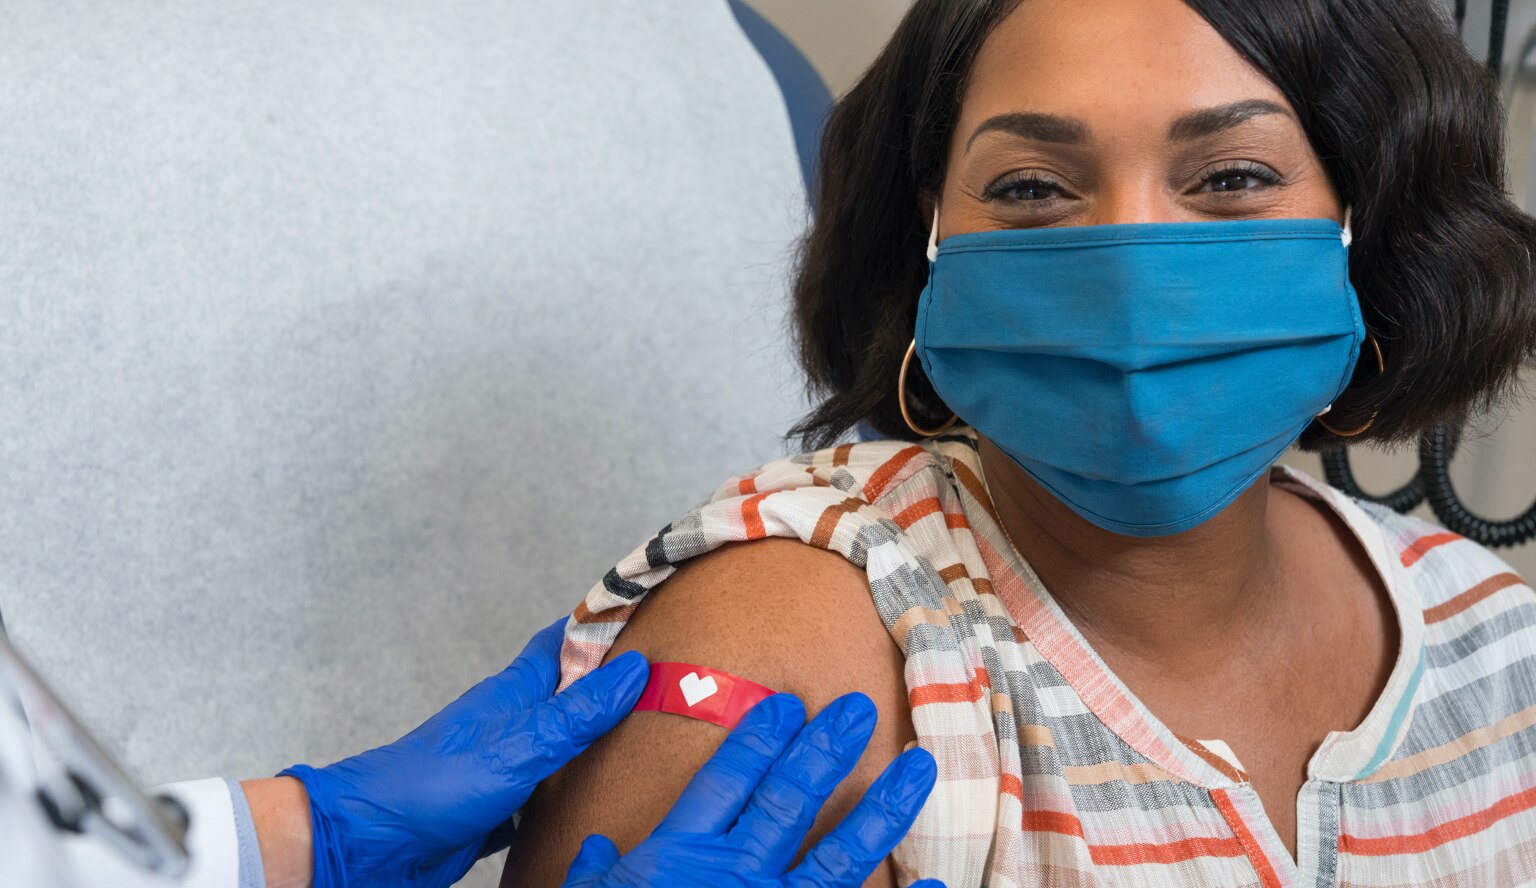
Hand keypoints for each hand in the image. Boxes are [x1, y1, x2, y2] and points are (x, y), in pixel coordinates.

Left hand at [279, 616, 648, 887]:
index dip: (601, 624)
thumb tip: (634, 670)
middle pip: (570, 693)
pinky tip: (598, 803)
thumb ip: (578, 713)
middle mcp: (514, 721)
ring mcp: (507, 763)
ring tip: (648, 742)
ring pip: (562, 744)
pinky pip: (546, 793)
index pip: (563, 640)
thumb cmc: (435, 783)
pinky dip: (572, 795)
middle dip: (612, 687)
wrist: (376, 842)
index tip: (646, 612)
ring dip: (597, 743)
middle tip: (664, 684)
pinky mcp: (500, 805)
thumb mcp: (521, 744)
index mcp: (515, 691)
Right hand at [561, 693, 942, 887]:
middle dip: (824, 750)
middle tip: (857, 708)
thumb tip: (593, 849)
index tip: (784, 706)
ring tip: (919, 766)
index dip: (754, 741)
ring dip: (880, 806)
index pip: (721, 783)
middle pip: (787, 800)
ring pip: (838, 854)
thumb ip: (592, 877)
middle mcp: (729, 875)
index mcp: (675, 858)